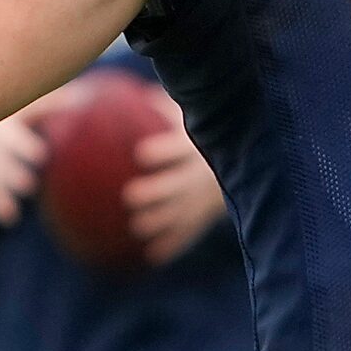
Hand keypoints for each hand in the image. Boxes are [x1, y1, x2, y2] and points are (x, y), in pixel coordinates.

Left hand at [125, 96, 226, 262]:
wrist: (241, 162)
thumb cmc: (195, 133)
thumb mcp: (183, 116)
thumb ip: (154, 108)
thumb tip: (109, 93)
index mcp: (194, 149)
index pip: (179, 149)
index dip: (163, 151)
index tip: (141, 154)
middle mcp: (200, 175)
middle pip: (179, 184)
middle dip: (158, 191)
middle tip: (131, 196)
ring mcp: (202, 199)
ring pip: (183, 213)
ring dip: (162, 222)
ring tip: (139, 228)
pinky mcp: (203, 218)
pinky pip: (188, 235)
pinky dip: (172, 246)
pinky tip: (151, 257)